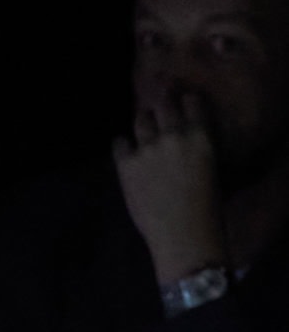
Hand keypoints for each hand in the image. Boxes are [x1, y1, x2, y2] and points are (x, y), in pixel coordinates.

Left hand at [113, 90, 225, 285]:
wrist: (184, 237)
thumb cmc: (207, 211)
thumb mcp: (211, 170)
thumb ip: (196, 148)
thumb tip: (185, 141)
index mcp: (201, 136)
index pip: (192, 102)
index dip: (186, 99)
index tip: (182, 98)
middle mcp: (173, 135)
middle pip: (164, 103)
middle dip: (162, 97)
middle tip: (160, 94)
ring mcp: (147, 147)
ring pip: (140, 119)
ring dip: (143, 120)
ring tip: (143, 123)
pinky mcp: (126, 163)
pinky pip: (120, 143)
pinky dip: (123, 145)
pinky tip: (125, 149)